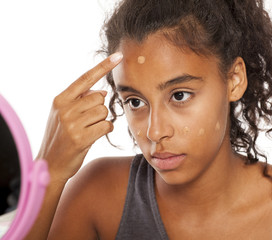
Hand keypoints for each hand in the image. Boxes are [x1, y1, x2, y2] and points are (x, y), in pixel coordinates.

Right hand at [36, 52, 122, 182]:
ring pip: (104, 112)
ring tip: (88, 129)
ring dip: (101, 120)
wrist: (50, 163)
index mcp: (61, 99)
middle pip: (99, 98)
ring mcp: (72, 123)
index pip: (85, 78)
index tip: (118, 56)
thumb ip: (80, 100)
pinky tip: (93, 136)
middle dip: (99, 109)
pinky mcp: (81, 138)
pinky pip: (106, 125)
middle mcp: (65, 108)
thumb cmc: (61, 136)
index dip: (103, 66)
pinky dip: (105, 130)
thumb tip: (102, 92)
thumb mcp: (63, 114)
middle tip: (88, 121)